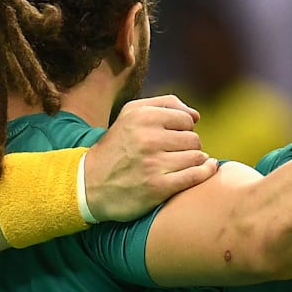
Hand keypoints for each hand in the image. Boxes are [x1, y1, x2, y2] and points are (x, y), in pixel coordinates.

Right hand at [85, 96, 218, 221]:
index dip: (184, 129)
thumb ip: (165, 105)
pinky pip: (195, 175)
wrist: (89, 184)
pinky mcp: (158, 186)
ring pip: (196, 157)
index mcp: (141, 116)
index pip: (186, 119)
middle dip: (188, 147)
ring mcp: (153, 163)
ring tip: (178, 165)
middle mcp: (147, 137)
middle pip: (193, 139)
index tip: (173, 139)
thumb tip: (196, 116)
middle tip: (173, 154)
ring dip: (193, 162)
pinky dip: (203, 173)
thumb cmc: (116, 148)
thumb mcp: (130, 115)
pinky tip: (201, 171)